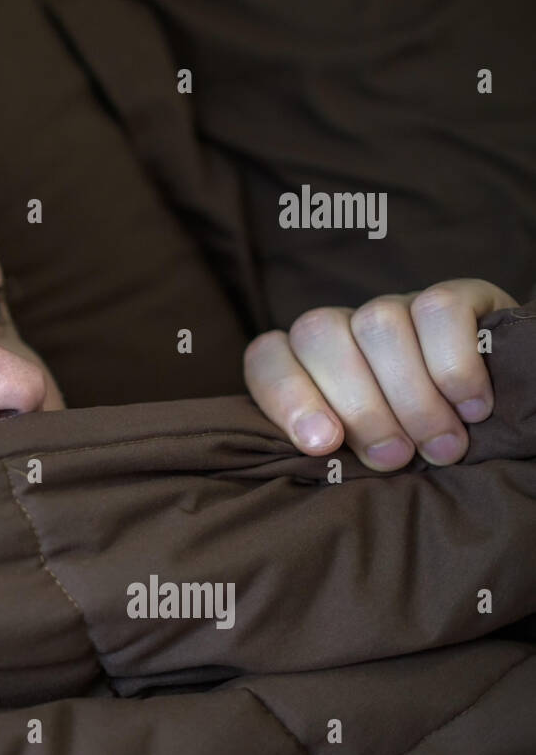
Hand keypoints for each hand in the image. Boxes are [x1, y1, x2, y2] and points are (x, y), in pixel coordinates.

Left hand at [243, 278, 518, 471]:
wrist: (486, 419)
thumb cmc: (412, 448)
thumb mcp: (364, 455)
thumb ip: (336, 447)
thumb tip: (321, 450)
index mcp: (306, 364)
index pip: (268, 357)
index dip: (287, 396)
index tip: (322, 444)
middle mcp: (345, 328)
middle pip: (320, 336)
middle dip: (359, 408)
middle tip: (395, 458)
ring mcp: (396, 308)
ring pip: (378, 324)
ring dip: (411, 396)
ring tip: (441, 447)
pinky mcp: (455, 296)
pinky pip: (440, 310)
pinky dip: (455, 366)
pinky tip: (474, 409)